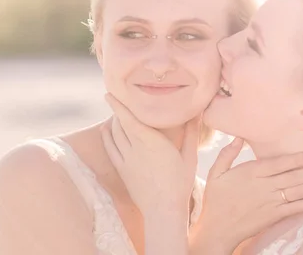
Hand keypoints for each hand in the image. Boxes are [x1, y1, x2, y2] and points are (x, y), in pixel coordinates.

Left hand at [101, 93, 199, 216]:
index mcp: (152, 141)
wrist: (163, 210)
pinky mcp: (122, 170)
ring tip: (116, 111)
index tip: (111, 92)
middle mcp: (135, 148)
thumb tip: (196, 113)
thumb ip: (191, 133)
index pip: (130, 118)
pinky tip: (106, 129)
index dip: (119, 104)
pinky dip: (106, 137)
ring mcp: (126, 159)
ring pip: (114, 134)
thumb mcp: (190, 156)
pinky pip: (110, 148)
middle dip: (116, 109)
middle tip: (116, 97)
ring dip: (113, 121)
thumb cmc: (180, 183)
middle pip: (120, 123)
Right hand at [190, 138, 302, 253]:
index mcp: (251, 173)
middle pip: (295, 177)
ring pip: (299, 191)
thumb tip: (238, 138)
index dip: (298, 159)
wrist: (217, 228)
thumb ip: (227, 153)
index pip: (279, 163)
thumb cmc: (216, 199)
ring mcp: (270, 202)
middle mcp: (264, 187)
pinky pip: (296, 208)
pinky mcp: (274, 216)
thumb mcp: (215, 172)